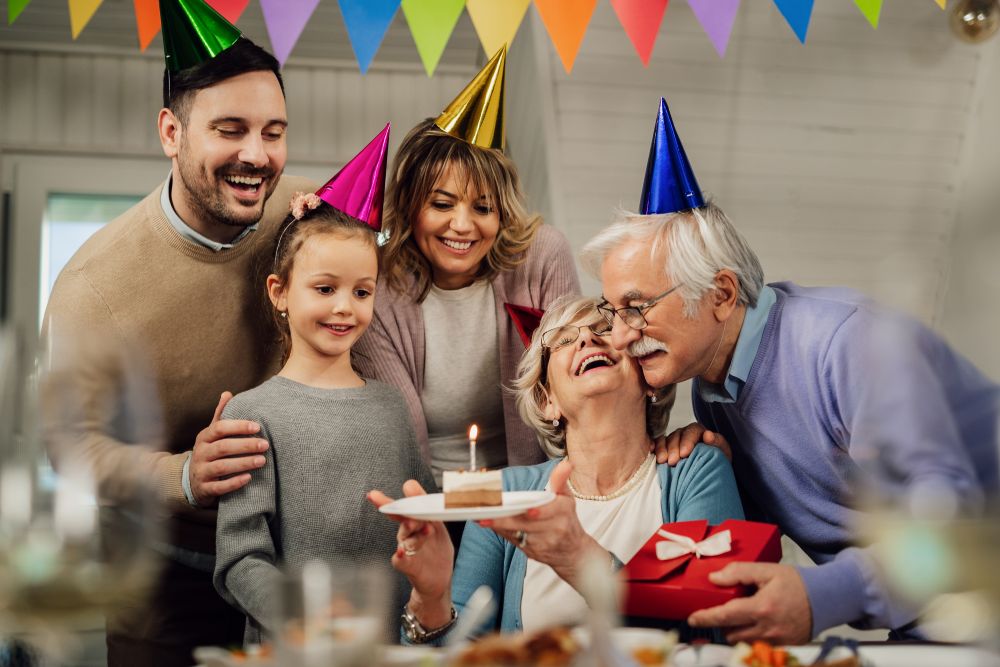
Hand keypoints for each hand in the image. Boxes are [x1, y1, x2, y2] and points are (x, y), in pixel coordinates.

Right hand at [190, 392, 268, 506]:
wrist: (191, 481)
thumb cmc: (209, 453)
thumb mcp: (211, 434)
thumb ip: (220, 416)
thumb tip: (227, 393)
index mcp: (204, 437)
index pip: (220, 428)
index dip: (238, 426)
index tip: (258, 426)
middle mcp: (200, 453)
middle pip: (223, 447)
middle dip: (245, 445)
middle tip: (265, 445)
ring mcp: (201, 472)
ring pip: (221, 467)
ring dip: (243, 463)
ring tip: (262, 461)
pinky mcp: (205, 489)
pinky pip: (219, 487)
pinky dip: (234, 483)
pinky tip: (249, 478)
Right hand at [367, 480, 453, 628]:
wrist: (439, 579)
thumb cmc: (436, 550)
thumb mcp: (437, 525)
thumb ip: (427, 507)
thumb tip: (410, 484)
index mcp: (413, 522)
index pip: (400, 508)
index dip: (386, 501)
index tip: (373, 495)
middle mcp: (406, 534)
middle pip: (402, 520)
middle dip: (404, 513)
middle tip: (411, 509)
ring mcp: (406, 549)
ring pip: (405, 538)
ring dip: (415, 532)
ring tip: (426, 528)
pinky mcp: (408, 566)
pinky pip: (400, 559)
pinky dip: (400, 555)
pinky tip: (401, 551)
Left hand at [479, 460, 605, 586]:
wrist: (572, 552)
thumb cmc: (567, 520)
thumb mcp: (567, 498)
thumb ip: (560, 481)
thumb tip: (565, 464)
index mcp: (563, 513)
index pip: (550, 512)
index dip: (539, 512)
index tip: (529, 511)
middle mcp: (553, 530)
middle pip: (527, 524)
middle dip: (507, 520)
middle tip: (488, 515)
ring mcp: (542, 544)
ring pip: (517, 533)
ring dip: (499, 526)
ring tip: (482, 519)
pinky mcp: (531, 552)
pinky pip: (513, 540)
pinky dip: (501, 532)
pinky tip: (488, 524)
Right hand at [652, 422, 731, 465]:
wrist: (708, 474)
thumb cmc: (716, 462)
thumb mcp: (722, 453)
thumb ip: (717, 443)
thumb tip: (708, 435)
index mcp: (700, 432)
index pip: (692, 431)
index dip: (687, 440)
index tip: (685, 454)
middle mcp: (685, 434)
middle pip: (677, 435)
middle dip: (673, 447)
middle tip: (673, 461)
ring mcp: (674, 440)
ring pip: (666, 439)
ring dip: (663, 450)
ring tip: (662, 461)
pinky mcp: (665, 448)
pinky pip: (657, 444)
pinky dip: (655, 448)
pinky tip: (653, 455)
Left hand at [687, 562, 811, 644]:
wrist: (827, 599)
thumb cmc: (797, 583)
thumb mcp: (767, 570)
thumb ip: (739, 572)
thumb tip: (714, 578)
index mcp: (761, 608)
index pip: (725, 616)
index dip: (705, 617)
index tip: (692, 618)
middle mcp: (767, 629)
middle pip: (730, 633)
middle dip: (721, 623)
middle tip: (722, 609)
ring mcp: (776, 641)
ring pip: (742, 641)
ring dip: (735, 630)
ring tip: (740, 615)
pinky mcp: (783, 647)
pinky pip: (757, 645)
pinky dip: (750, 636)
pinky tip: (755, 623)